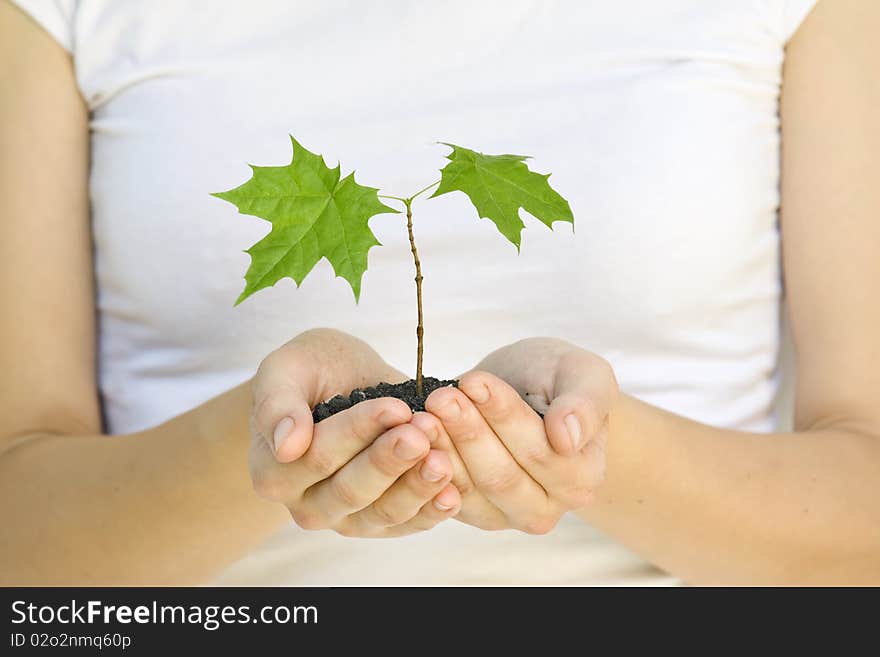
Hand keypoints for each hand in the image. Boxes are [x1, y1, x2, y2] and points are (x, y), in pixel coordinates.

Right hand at [249, 328, 460, 536]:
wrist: (342, 383)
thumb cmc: (311, 371)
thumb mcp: (287, 368)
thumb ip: (278, 402)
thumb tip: (286, 445)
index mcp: (274, 471)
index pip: (319, 455)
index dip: (359, 431)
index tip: (396, 407)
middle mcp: (307, 505)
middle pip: (351, 490)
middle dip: (390, 460)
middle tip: (421, 433)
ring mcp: (346, 519)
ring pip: (383, 513)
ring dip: (416, 487)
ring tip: (442, 460)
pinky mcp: (382, 523)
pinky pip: (408, 525)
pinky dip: (431, 511)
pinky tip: (452, 492)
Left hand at [414, 338, 616, 533]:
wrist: (530, 388)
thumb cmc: (560, 379)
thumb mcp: (584, 375)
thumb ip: (584, 405)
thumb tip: (566, 438)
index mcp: (582, 478)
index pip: (538, 451)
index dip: (504, 416)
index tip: (474, 381)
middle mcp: (548, 508)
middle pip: (501, 476)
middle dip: (467, 432)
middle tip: (439, 397)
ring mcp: (508, 516)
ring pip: (471, 488)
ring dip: (443, 450)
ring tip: (422, 413)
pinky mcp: (474, 513)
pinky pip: (446, 497)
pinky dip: (427, 467)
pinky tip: (414, 435)